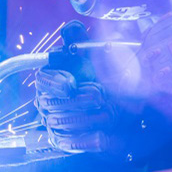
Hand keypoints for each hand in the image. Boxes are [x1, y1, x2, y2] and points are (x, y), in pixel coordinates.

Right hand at [34, 21, 120, 152]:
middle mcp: (47, 98)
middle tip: (101, 96)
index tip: (71, 85)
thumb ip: (84, 43)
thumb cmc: (109, 78)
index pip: (43, 79)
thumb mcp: (101, 57)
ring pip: (60, 122)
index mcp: (53, 75)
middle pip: (51, 102)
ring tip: (111, 113)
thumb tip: (71, 28)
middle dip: (78, 100)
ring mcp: (53, 120)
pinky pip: (69, 143)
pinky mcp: (63, 139)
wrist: (128, 109)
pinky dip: (87, 140)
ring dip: (88, 119)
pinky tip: (104, 137)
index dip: (55, 82)